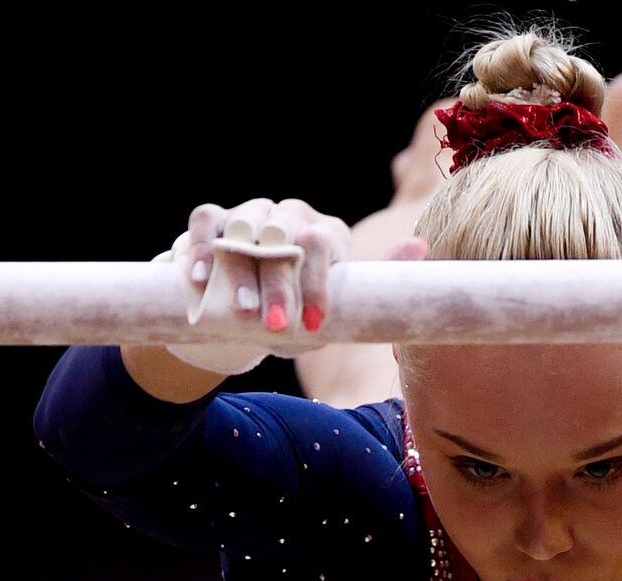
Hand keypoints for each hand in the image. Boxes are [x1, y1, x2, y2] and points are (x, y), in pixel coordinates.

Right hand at [155, 198, 429, 373]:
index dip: (315, 284)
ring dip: (240, 271)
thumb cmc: (298, 318)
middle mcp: (292, 217)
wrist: (243, 321)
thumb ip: (377, 282)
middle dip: (280, 285)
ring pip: (245, 227)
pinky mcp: (215, 220)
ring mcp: (253, 215)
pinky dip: (200, 249)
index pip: (324, 245)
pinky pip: (206, 222)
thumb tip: (422, 246)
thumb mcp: (335, 314)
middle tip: (274, 325)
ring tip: (240, 311)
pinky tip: (199, 280)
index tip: (310, 325)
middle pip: (284, 236)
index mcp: (327, 236)